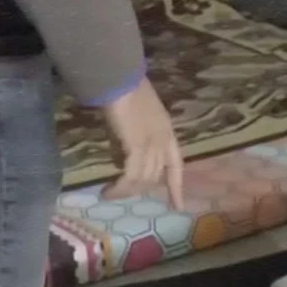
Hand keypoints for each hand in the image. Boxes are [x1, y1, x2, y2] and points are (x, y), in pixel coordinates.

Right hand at [99, 78, 185, 212]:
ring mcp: (152, 143)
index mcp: (167, 133)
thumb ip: (132, 139)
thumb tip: (120, 159)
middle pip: (156, 175)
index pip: (176, 165)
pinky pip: (130, 174)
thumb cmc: (125, 91)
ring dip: (126, 190)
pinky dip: (120, 186)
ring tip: (108, 193)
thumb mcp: (136, 119)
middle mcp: (164, 141)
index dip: (177, 187)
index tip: (179, 207)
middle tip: (119, 193)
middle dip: (139, 188)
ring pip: (143, 178)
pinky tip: (108, 190)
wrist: (120, 79)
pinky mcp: (136, 146)